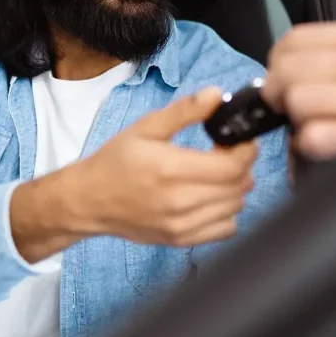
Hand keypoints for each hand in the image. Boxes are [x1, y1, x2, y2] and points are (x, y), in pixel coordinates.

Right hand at [68, 88, 257, 246]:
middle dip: (242, 165)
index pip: (233, 166)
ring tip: (217, 174)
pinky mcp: (181, 241)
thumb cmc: (117, 160)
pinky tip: (211, 198)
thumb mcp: (148, 127)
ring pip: (236, 207)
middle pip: (239, 186)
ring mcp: (181, 225)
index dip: (246, 149)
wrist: (89, 200)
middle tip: (227, 153)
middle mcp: (179, 202)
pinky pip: (226, 229)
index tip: (240, 139)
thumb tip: (218, 95)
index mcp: (171, 169)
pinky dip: (227, 212)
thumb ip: (185, 110)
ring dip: (235, 188)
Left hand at [263, 23, 335, 159]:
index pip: (293, 40)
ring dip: (297, 117)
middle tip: (287, 102)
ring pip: (296, 103)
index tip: (281, 74)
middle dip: (279, 90)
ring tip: (317, 120)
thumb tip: (287, 65)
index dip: (278, 60)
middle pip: (286, 71)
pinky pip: (311, 138)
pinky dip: (310, 143)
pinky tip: (327, 139)